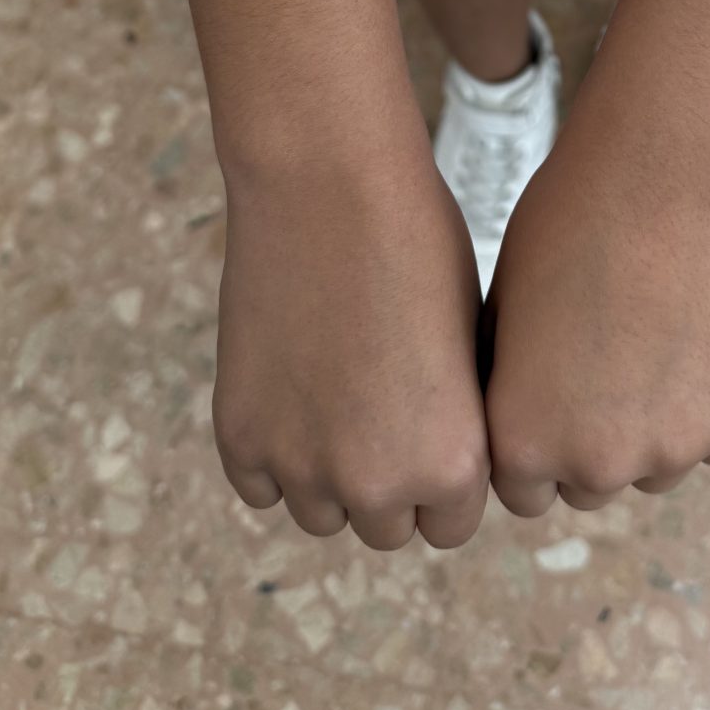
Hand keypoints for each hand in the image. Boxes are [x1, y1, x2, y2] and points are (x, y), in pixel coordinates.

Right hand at [213, 116, 489, 549]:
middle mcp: (376, 483)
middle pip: (385, 526)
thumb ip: (455, 420)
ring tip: (336, 392)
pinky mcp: (240, 437)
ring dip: (328, 473)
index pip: (452, 519)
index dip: (444, 468)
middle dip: (387, 477)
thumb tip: (442, 465)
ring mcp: (300, 466)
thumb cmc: (416, 242)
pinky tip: (293, 387)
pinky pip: (260, 485)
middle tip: (380, 405)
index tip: (432, 419)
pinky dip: (274, 450)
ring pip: (320, 514)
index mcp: (451, 461)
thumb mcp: (470, 341)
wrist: (327, 183)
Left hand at [483, 61, 709, 515]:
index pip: (521, 486)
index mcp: (522, 445)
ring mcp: (673, 451)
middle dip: (592, 436)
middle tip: (603, 355)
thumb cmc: (567, 227)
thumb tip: (512, 433)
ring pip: (656, 464)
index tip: (547, 384)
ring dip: (651, 422)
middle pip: (590, 482)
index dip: (532, 433)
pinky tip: (695, 327)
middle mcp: (596, 467)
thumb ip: (508, 392)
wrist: (661, 174)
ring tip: (649, 333)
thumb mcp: (502, 312)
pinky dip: (708, 397)